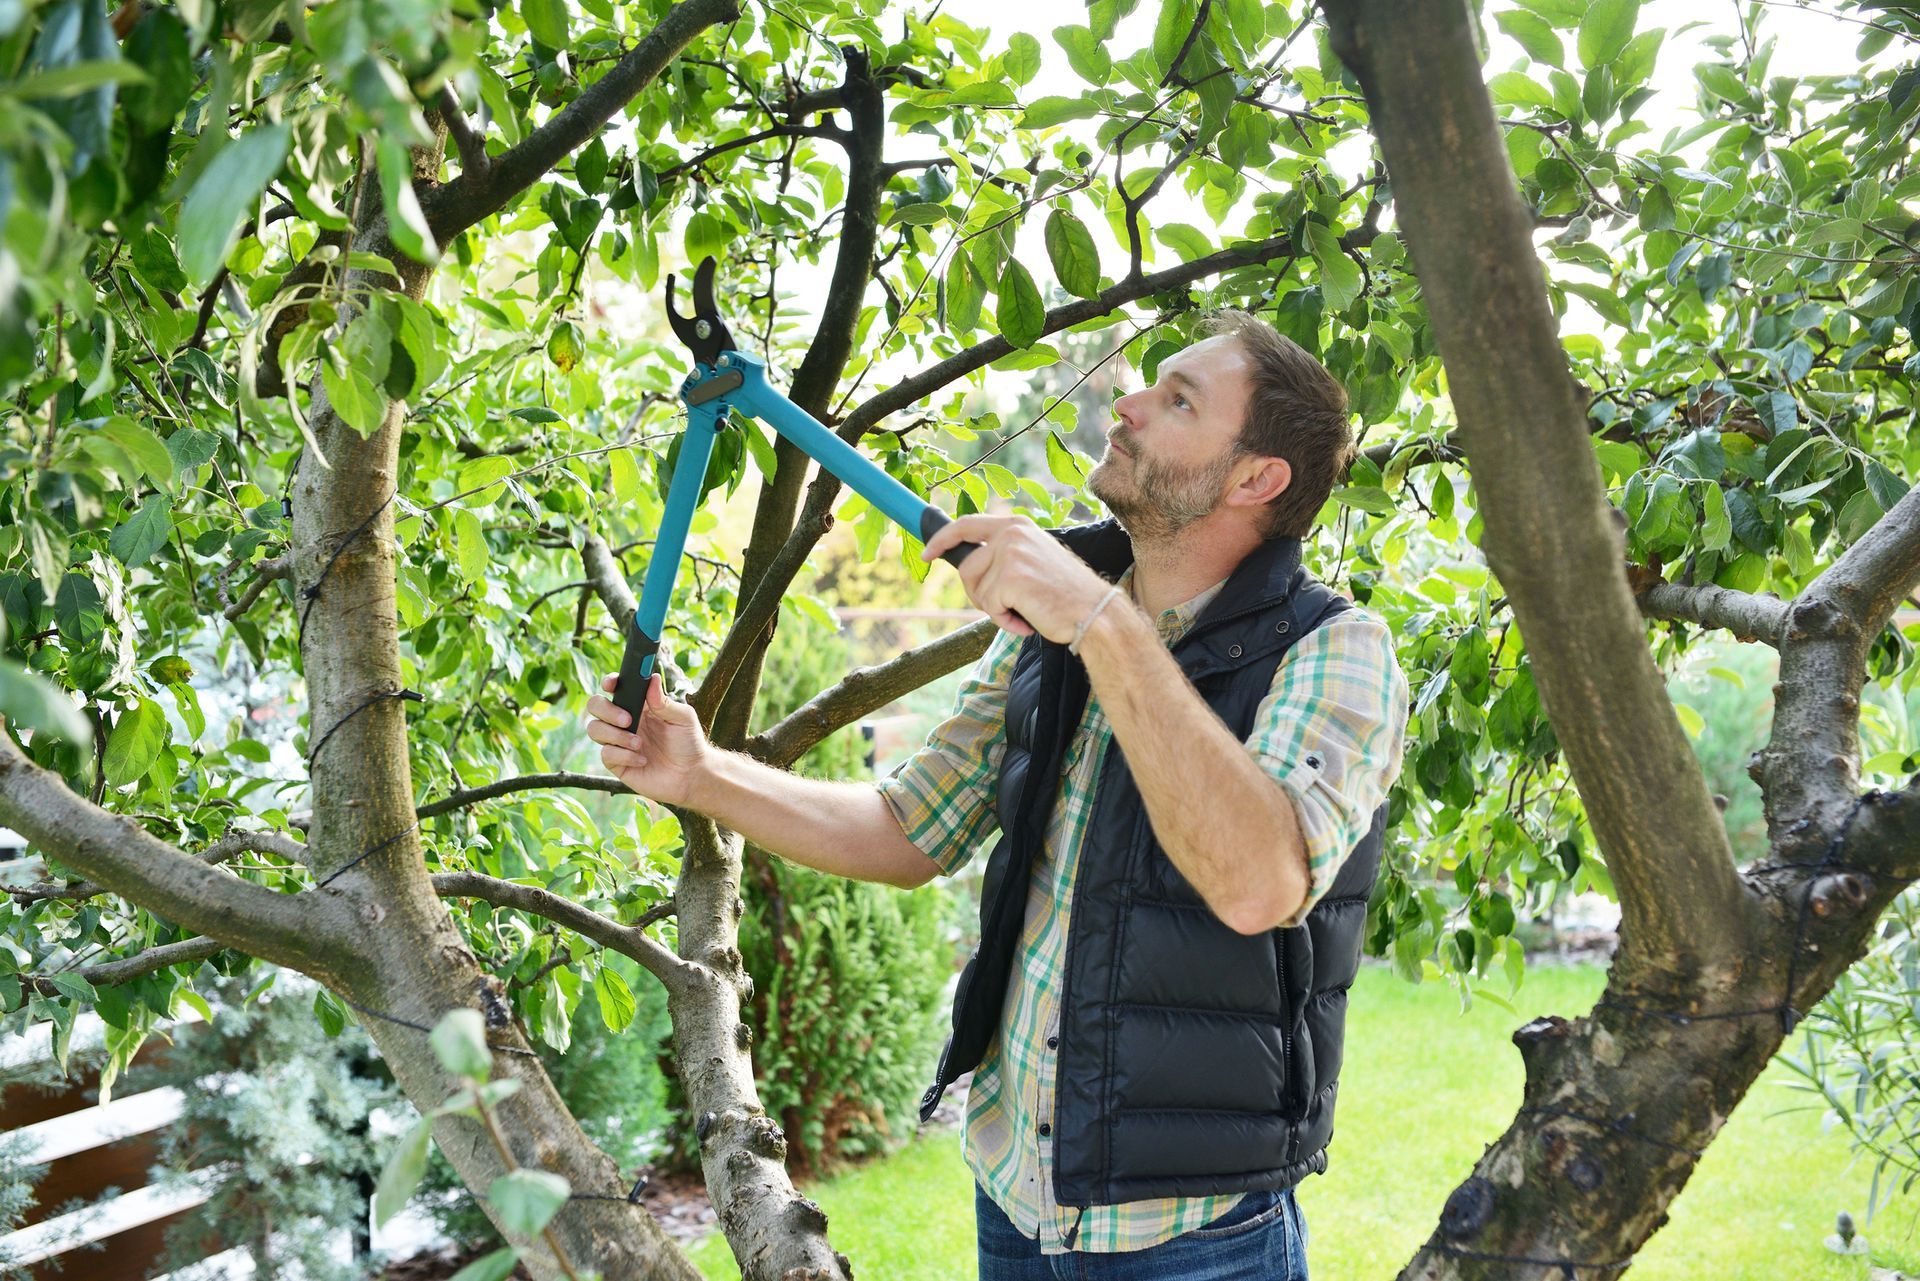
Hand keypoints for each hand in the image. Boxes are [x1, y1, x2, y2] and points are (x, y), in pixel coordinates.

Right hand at [584, 673, 709, 806]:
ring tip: (639, 743)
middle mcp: (625, 721)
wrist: (691, 776)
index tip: (611, 685)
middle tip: (628, 720)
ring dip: (615, 735)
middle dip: (606, 710)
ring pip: (595, 729)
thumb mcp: (682, 718)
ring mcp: (618, 742)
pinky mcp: (617, 762)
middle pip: (595, 706)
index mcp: (639, 706)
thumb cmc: (689, 743)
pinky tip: (643, 760)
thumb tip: (652, 677)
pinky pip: (606, 754)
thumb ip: (664, 701)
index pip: (615, 689)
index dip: (609, 683)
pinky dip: (624, 755)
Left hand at [920, 514, 1115, 643]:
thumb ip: (1003, 556)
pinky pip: (989, 607)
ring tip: (1024, 611)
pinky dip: (1005, 621)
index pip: (966, 524)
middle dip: (976, 594)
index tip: (927, 554)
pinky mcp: (1010, 577)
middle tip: (1004, 607)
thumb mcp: (1033, 560)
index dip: (942, 539)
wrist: (1094, 612)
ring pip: (977, 589)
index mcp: (1017, 525)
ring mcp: (1010, 553)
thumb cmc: (1065, 594)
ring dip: (995, 609)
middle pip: (967, 568)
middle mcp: (1012, 533)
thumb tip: (967, 567)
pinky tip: (1028, 619)